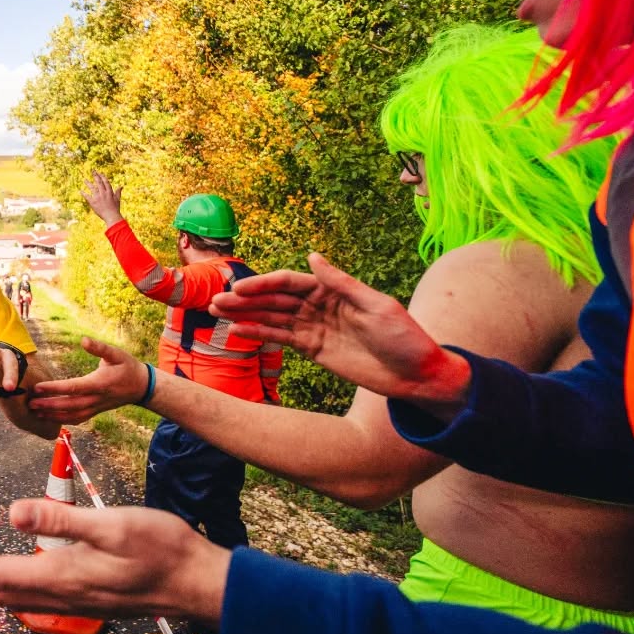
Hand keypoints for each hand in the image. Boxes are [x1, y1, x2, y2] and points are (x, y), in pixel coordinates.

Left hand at [0, 499, 230, 622]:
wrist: (199, 582)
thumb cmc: (162, 549)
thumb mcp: (111, 524)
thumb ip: (59, 518)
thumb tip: (11, 512)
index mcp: (61, 575)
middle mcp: (62, 594)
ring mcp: (76, 600)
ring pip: (14, 598)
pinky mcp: (88, 598)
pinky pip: (33, 598)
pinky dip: (10, 583)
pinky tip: (15, 568)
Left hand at [29, 336, 146, 420]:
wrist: (141, 387)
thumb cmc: (128, 367)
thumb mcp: (117, 354)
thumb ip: (100, 348)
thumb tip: (83, 340)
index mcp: (98, 384)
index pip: (72, 388)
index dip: (54, 389)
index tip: (37, 387)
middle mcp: (95, 399)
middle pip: (68, 405)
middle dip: (48, 405)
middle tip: (29, 403)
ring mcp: (95, 407)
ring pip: (71, 415)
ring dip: (52, 415)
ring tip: (34, 412)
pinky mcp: (95, 411)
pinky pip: (78, 419)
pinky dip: (63, 420)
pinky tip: (50, 418)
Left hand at [81, 171, 124, 226]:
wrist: (111, 216)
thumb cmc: (115, 209)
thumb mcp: (117, 199)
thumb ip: (118, 192)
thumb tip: (121, 186)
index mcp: (109, 192)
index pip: (106, 182)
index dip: (103, 177)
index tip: (100, 173)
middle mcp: (104, 193)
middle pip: (99, 183)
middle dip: (96, 176)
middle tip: (93, 171)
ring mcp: (98, 197)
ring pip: (92, 188)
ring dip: (88, 183)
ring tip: (84, 179)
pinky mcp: (93, 202)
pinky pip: (87, 197)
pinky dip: (84, 194)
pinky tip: (80, 191)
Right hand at [210, 252, 470, 405]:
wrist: (417, 375)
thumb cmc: (404, 337)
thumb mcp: (377, 307)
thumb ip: (341, 284)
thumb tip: (311, 257)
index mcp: (334, 290)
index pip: (290, 283)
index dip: (264, 284)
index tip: (240, 289)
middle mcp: (320, 305)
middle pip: (275, 299)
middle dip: (246, 299)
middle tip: (216, 301)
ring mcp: (314, 327)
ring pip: (273, 317)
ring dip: (245, 315)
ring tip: (217, 313)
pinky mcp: (313, 349)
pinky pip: (281, 339)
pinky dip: (259, 334)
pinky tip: (238, 332)